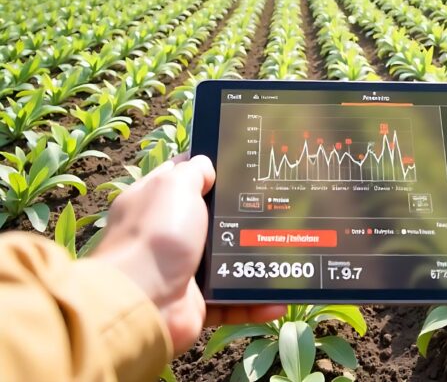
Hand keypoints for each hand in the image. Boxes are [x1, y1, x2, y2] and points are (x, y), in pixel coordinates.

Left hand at [92, 155, 285, 353]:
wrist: (142, 303)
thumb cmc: (157, 236)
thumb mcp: (174, 186)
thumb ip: (193, 171)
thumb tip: (206, 164)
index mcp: (155, 201)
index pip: (183, 176)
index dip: (209, 168)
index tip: (243, 161)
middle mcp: (167, 234)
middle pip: (211, 218)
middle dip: (242, 214)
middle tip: (277, 204)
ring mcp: (183, 269)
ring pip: (227, 260)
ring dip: (254, 260)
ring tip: (286, 249)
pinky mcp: (197, 301)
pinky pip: (233, 300)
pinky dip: (254, 302)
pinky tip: (279, 299)